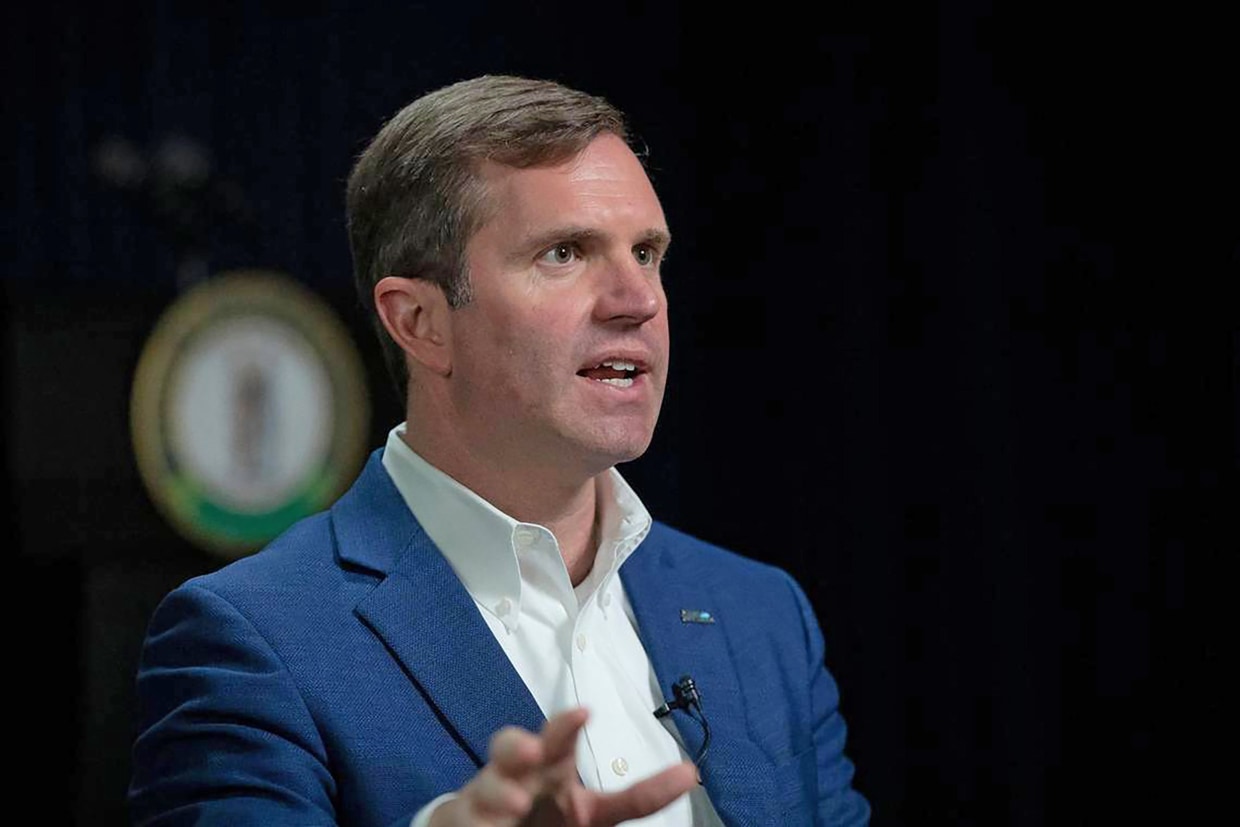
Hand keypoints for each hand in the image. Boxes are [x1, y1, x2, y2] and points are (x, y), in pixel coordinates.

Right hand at [429, 707, 697, 826]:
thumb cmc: (544, 813)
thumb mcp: (594, 812)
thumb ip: (638, 797)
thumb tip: (690, 773)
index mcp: (551, 767)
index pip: (560, 738)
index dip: (567, 724)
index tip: (586, 712)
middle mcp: (518, 776)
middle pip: (515, 747)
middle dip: (522, 745)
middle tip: (537, 753)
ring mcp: (487, 798)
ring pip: (486, 785)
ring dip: (499, 793)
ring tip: (518, 806)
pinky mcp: (463, 819)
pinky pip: (465, 820)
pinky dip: (477, 824)